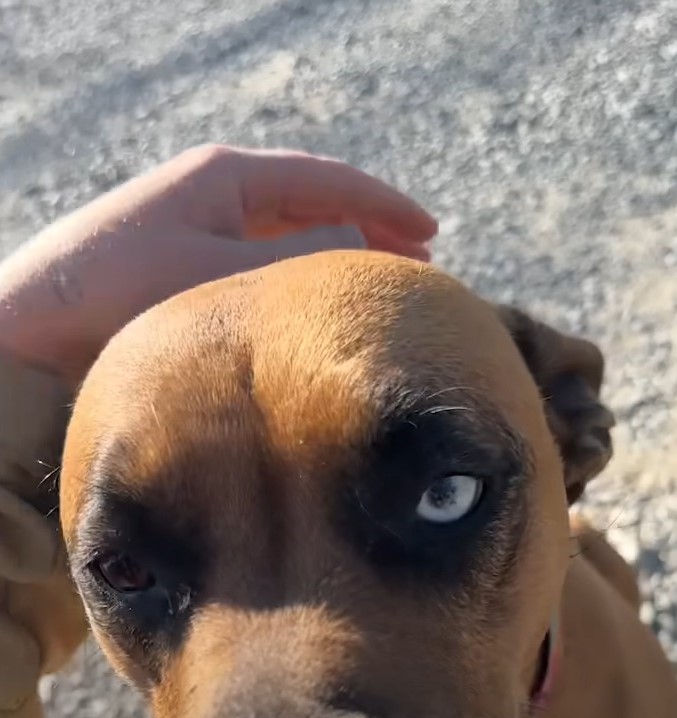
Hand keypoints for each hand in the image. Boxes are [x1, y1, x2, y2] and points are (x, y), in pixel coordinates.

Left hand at [0, 144, 436, 384]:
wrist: (36, 323)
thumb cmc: (120, 291)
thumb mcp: (219, 270)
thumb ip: (296, 257)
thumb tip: (356, 245)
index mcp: (228, 176)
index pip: (326, 181)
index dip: (384, 205)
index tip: (432, 231)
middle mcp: (217, 194)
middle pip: (313, 205)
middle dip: (368, 229)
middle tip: (420, 263)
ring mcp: (200, 228)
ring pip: (288, 236)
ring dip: (336, 256)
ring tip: (378, 284)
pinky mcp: (185, 266)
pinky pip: (261, 264)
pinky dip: (298, 279)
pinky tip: (317, 303)